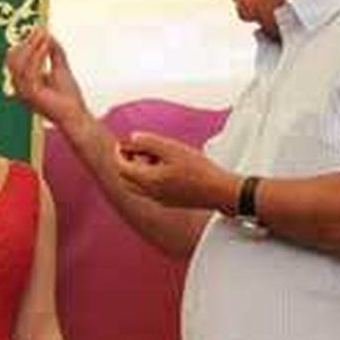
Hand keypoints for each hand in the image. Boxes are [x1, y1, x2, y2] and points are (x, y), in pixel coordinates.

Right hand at [7, 29, 89, 130]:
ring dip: (32, 46)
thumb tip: (49, 34)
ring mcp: (23, 92)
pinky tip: (46, 46)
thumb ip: (54, 52)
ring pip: (19, 63)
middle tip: (40, 30)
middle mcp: (19, 87)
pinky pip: (29, 71)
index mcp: (23, 82)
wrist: (76, 114)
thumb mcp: (61, 67)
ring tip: (44, 35)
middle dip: (27, 42)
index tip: (39, 29)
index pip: (15, 58)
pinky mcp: (30, 95)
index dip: (26, 42)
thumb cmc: (68, 96)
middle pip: (13, 59)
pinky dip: (37, 56)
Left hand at [114, 131, 233, 210]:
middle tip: (134, 148)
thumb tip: (132, 138)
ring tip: (151, 156)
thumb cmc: (199, 169)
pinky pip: (149, 191)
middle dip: (125, 163)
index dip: (119, 154)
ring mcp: (159, 200)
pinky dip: (147, 179)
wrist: (220, 192)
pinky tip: (164, 167)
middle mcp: (150, 194)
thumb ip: (149, 142)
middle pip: (125, 179)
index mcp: (148, 181)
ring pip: (137, 187)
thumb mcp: (172, 149)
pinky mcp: (169, 202)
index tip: (122, 142)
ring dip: (136, 172)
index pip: (121, 168)